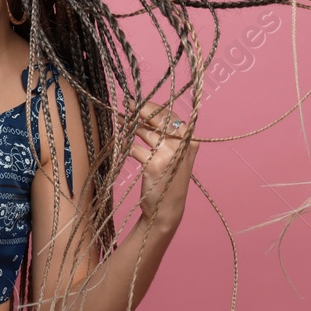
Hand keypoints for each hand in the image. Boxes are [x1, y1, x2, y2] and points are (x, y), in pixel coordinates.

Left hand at [130, 103, 197, 226]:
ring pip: (143, 132)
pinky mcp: (153, 165)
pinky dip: (128, 148)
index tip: (137, 102)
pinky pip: (134, 148)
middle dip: (139, 110)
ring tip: (120, 123)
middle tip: (125, 104)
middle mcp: (182, 145)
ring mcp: (169, 154)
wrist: (167, 208)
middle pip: (157, 119)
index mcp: (190, 140)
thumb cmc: (169, 179)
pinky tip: (127, 150)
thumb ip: (166, 136)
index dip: (152, 106)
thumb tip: (143, 111)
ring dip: (130, 128)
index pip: (169, 115)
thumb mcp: (176, 156)